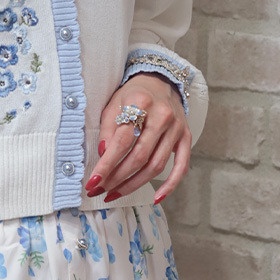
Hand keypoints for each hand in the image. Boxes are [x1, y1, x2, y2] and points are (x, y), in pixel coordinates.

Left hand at [84, 73, 190, 204]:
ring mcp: (177, 128)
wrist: (159, 82)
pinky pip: (181, 166)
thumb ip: (108, 128)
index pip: (122, 141)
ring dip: (134, 184)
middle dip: (117, 178)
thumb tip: (104, 155)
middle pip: (139, 156)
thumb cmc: (132, 95)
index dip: (107, 164)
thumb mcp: (113, 104)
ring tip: (115, 193)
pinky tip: (155, 197)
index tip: (93, 181)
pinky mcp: (186, 137)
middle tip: (101, 190)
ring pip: (156, 165)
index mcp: (140, 103)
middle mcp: (162, 116)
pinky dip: (170, 185)